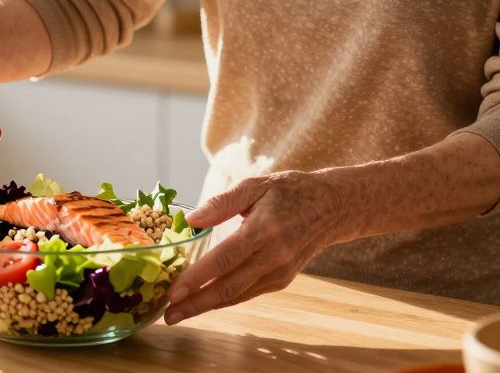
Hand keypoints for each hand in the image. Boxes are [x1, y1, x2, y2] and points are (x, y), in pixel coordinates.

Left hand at [165, 170, 350, 324]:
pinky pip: (247, 293)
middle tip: (168, 315)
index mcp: (263, 230)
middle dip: (195, 304)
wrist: (331, 207)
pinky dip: (224, 300)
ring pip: (237, 295)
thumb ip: (221, 203)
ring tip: (179, 313)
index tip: (173, 292)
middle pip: (228, 286)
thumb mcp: (255, 185)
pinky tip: (204, 302)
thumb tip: (191, 219)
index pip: (224, 259)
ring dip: (206, 306)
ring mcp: (279, 272)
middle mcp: (273, 256)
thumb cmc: (289, 191)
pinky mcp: (282, 280)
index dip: (197, 278)